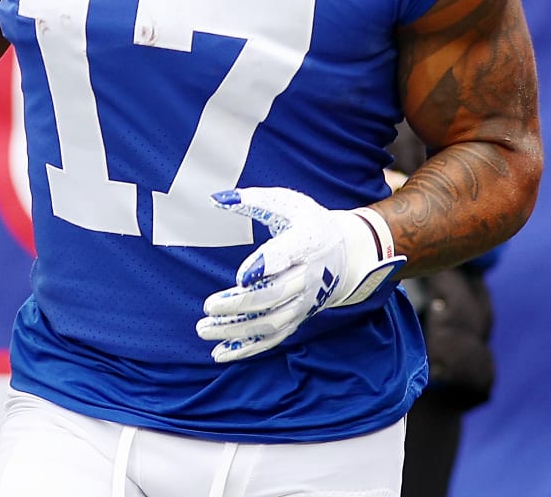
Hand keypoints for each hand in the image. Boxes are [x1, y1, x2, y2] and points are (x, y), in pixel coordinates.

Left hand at [195, 187, 404, 363]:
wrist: (347, 253)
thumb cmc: (309, 223)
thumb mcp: (287, 203)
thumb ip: (253, 200)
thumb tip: (216, 198)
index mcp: (305, 243)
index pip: (285, 256)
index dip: (265, 266)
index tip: (241, 276)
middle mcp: (307, 276)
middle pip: (273, 295)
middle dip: (240, 304)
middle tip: (208, 306)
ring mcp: (303, 302)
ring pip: (270, 321)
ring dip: (237, 329)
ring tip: (204, 328)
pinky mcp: (297, 317)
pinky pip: (272, 337)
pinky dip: (247, 347)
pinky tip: (219, 352)